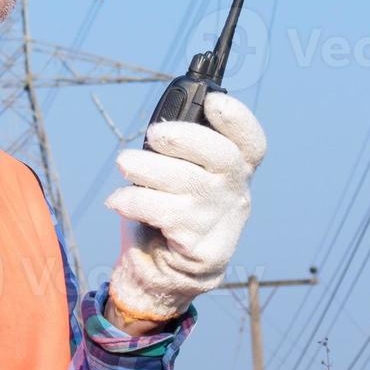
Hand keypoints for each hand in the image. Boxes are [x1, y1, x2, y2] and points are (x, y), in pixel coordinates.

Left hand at [104, 92, 266, 323]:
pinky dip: (133, 201)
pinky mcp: (200, 248)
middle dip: (183, 138)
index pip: (251, 142)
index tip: (213, 101)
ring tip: (125, 164)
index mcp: (236, 168)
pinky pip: (163, 214)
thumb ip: (178, 148)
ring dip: (146, 168)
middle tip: (153, 134)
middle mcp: (236, 193)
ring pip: (186, 184)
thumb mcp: (178, 171)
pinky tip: (118, 199)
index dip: (237, 119)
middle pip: (222, 157)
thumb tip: (161, 126)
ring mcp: (220, 222)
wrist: (164, 269)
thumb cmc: (168, 206)